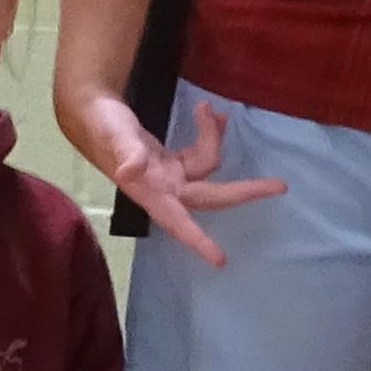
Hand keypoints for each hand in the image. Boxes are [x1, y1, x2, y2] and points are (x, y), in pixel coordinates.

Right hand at [68, 89, 282, 266]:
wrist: (91, 110)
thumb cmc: (99, 123)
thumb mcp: (111, 133)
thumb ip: (124, 151)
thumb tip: (129, 171)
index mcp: (149, 191)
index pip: (178, 221)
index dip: (197, 241)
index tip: (220, 260)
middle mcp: (163, 188)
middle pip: (210, 195)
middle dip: (243, 190)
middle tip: (279, 186)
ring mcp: (169, 176)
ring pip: (207, 165)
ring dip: (214, 138)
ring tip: (207, 110)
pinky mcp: (172, 162)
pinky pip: (201, 153)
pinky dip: (208, 133)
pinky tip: (209, 114)